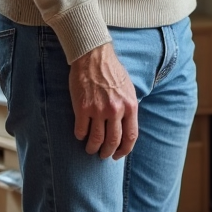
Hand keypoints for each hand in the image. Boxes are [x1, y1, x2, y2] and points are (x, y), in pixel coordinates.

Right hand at [68, 42, 138, 159]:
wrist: (94, 56)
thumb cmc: (112, 71)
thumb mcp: (128, 89)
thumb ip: (128, 108)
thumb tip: (127, 126)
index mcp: (130, 105)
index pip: (130, 136)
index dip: (124, 150)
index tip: (118, 155)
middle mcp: (115, 110)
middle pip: (113, 141)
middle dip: (108, 152)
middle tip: (103, 155)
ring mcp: (98, 109)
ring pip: (96, 140)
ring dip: (93, 148)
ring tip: (91, 149)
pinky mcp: (82, 108)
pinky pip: (81, 131)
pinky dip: (80, 136)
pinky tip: (81, 135)